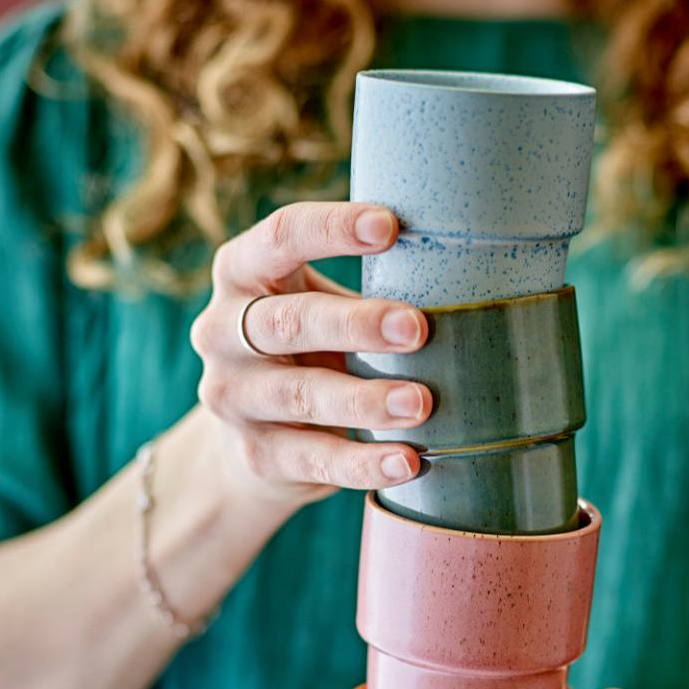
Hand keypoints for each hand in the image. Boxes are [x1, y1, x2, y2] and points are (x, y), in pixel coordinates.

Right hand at [190, 202, 431, 509]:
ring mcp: (233, 397)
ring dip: (365, 400)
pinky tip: (406, 462)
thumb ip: (369, 288)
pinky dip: (363, 463)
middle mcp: (222, 331)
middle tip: (418, 328)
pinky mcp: (257, 455)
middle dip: (356, 324)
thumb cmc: (309, 351)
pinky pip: (315, 459)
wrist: (251, 444)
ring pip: (300, 395)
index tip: (391, 226)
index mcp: (242, 272)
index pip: (280, 236)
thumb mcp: (321, 306)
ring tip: (421, 403)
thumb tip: (467, 274)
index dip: (332, 228)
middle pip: (287, 322)